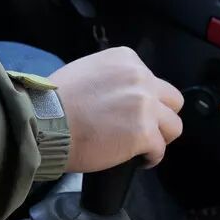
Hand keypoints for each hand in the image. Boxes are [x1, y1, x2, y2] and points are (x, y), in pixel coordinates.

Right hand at [49, 47, 183, 172]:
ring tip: (143, 147)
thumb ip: (111, 79)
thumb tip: (119, 96)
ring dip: (160, 137)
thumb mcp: (87, 71)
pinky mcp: (145, 133)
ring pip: (173, 126)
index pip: (151, 80)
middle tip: (144, 129)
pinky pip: (160, 149)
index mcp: (127, 59)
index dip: (145, 99)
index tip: (130, 113)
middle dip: (160, 115)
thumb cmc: (55, 101)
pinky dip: (151, 157)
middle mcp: (141, 78)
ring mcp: (146, 106)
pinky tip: (140, 161)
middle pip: (172, 100)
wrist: (45, 123)